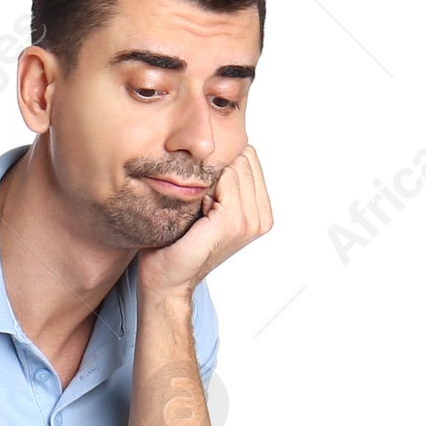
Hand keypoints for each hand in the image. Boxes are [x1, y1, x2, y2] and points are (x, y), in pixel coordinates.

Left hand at [137, 143, 272, 297]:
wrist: (165, 279)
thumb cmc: (178, 244)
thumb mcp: (206, 206)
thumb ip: (222, 182)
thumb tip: (220, 146)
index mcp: (260, 213)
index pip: (249, 157)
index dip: (222, 165)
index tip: (205, 194)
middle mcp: (261, 218)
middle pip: (245, 158)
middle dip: (218, 169)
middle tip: (200, 203)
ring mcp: (250, 221)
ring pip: (236, 165)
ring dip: (210, 179)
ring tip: (199, 210)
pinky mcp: (234, 222)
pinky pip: (226, 178)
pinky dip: (205, 188)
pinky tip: (196, 211)